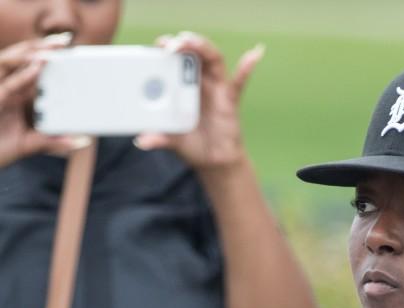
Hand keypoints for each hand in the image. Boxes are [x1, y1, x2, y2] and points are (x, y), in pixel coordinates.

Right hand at [0, 35, 89, 167]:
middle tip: (65, 40)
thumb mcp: (32, 145)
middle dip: (43, 47)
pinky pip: (9, 83)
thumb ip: (55, 141)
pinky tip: (37, 67)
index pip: (34, 69)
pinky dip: (23, 75)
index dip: (48, 56)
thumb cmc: (1, 150)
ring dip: (32, 54)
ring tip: (53, 49)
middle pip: (23, 59)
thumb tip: (84, 140)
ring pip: (13, 62)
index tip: (69, 48)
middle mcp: (8, 86)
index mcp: (18, 94)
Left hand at [135, 32, 263, 171]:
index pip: (175, 61)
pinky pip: (239, 82)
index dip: (167, 50)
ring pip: (211, 59)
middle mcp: (199, 83)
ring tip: (190, 41)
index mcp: (182, 87)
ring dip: (202, 47)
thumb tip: (141, 141)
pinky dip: (247, 67)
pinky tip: (255, 54)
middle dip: (182, 44)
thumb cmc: (193, 146)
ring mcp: (216, 88)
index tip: (157, 47)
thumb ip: (159, 138)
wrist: (213, 163)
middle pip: (193, 54)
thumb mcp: (172, 140)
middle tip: (169, 44)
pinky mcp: (230, 99)